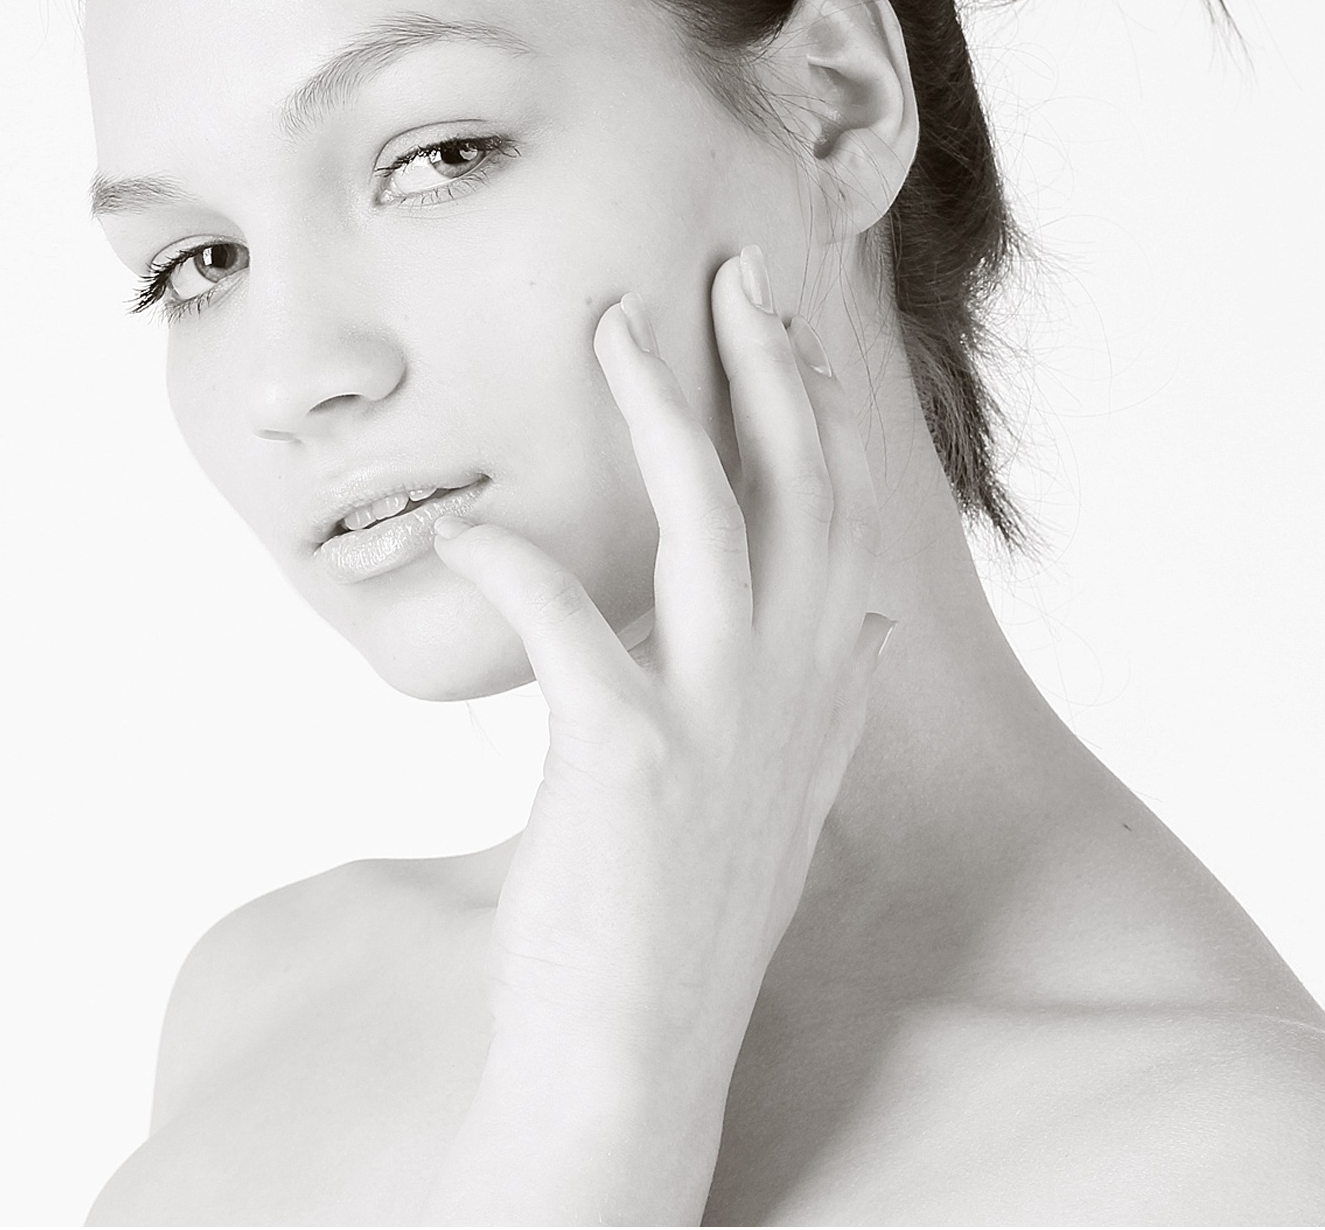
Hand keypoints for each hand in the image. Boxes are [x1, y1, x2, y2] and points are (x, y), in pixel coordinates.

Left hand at [432, 245, 890, 1082]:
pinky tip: (465, 528)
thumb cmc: (692, 908)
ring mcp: (721, 724)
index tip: (790, 323)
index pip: (844, 511)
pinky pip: (569, 630)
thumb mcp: (789, 788)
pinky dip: (516, 564)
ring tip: (614, 328)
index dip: (822, 408)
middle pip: (800, 486)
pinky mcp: (630, 765)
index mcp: (823, 686)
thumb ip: (829, 694)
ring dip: (666, 415)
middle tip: (730, 270)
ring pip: (711, 523)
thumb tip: (858, 618)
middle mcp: (794, 689)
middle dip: (767, 366)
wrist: (635, 1054)